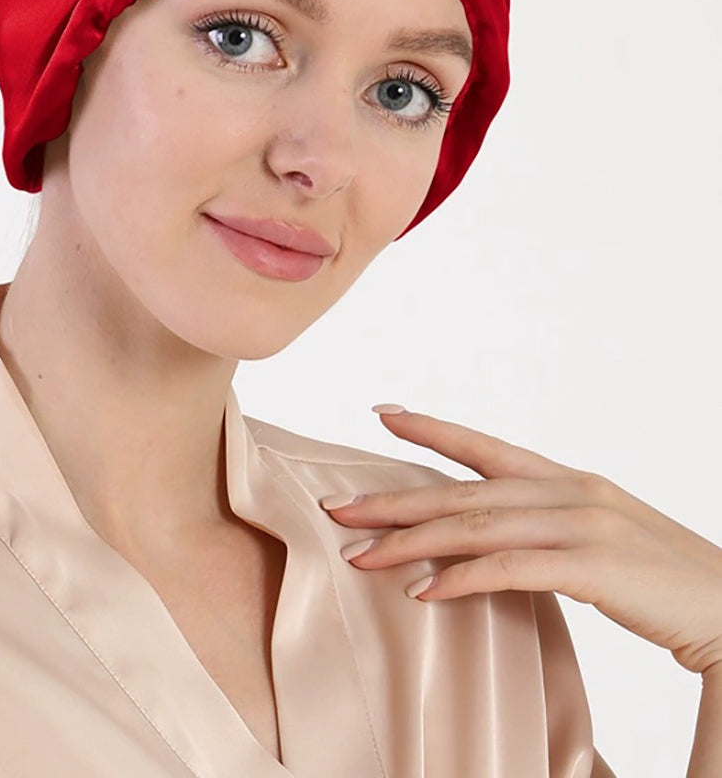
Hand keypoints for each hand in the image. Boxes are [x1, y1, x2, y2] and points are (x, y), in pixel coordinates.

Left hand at [320, 406, 721, 675]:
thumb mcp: (602, 540)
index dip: (435, 429)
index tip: (384, 415)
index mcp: (572, 481)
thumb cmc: (665, 582)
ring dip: (411, 542)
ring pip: (477, 526)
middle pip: (466, 491)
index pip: (488, 447)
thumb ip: (548, 529)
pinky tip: (423, 591)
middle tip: (340, 507)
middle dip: (397, 500)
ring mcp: (583, 524)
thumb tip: (489, 540)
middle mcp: (572, 491)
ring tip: (360, 554)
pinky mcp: (593, 566)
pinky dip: (462, 579)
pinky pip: (511, 569)